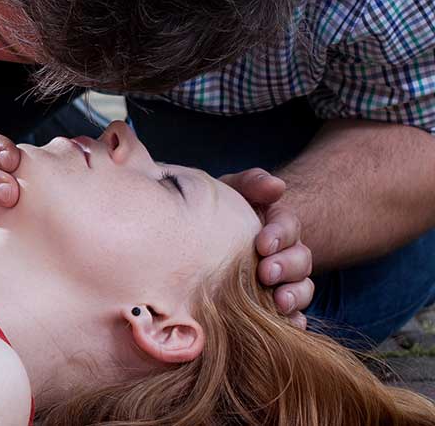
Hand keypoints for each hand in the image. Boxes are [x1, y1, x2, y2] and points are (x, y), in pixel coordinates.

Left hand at [221, 168, 313, 328]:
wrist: (207, 240)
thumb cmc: (221, 212)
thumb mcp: (232, 190)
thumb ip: (252, 183)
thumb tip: (276, 186)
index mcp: (277, 225)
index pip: (288, 226)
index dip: (279, 235)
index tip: (263, 243)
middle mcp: (286, 253)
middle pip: (300, 260)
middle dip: (286, 267)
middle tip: (266, 273)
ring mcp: (284, 280)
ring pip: (301, 288)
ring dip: (294, 295)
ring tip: (279, 303)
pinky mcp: (275, 304)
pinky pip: (293, 313)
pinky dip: (294, 319)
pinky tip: (288, 325)